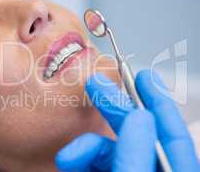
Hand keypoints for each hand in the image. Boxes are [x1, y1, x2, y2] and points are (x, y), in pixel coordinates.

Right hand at [55, 70, 199, 171]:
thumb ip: (136, 155)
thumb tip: (139, 115)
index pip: (171, 134)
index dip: (158, 100)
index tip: (143, 76)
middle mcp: (148, 170)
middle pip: (135, 133)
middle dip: (114, 107)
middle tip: (95, 84)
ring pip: (107, 149)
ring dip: (85, 146)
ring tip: (68, 156)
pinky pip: (93, 163)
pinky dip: (79, 159)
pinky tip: (67, 160)